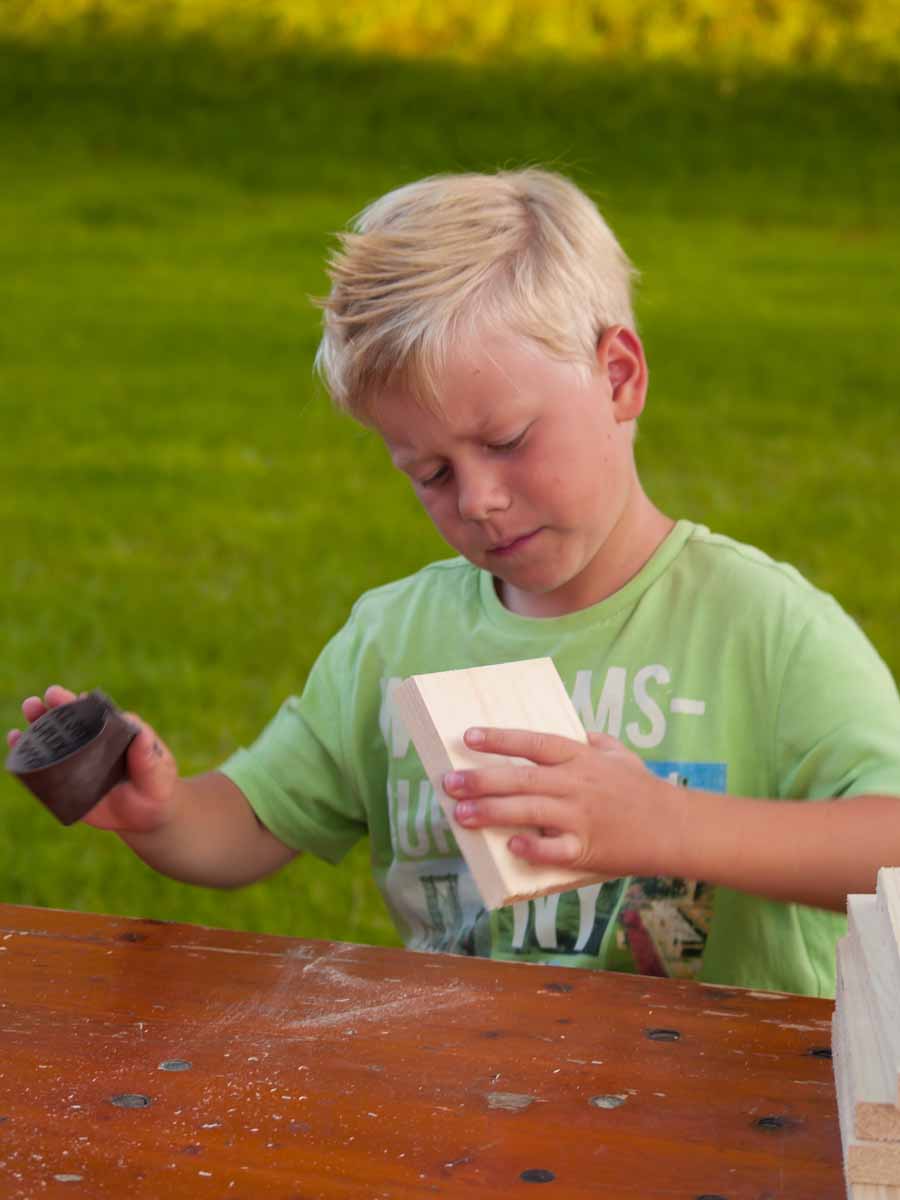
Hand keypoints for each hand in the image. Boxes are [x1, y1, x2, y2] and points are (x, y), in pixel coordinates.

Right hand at [7, 685, 178, 833]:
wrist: (146, 815)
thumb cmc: (156, 785)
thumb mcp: (158, 770)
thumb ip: (148, 755)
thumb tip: (141, 734)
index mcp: (116, 732)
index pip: (101, 714)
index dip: (90, 705)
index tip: (82, 698)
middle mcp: (93, 741)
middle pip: (72, 720)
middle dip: (60, 705)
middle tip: (49, 697)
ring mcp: (77, 760)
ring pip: (54, 738)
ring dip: (40, 722)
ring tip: (30, 709)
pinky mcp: (64, 782)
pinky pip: (44, 768)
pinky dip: (28, 754)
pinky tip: (16, 741)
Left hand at [442, 726, 681, 876]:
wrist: (676, 827)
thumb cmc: (645, 790)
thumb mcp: (621, 754)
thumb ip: (595, 741)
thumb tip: (577, 731)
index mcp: (581, 758)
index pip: (534, 743)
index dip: (501, 738)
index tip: (468, 737)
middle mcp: (577, 784)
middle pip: (522, 777)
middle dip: (481, 780)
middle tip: (449, 783)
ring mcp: (581, 817)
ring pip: (529, 811)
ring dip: (492, 812)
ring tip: (460, 815)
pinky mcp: (588, 848)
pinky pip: (555, 849)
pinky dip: (533, 848)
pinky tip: (511, 846)